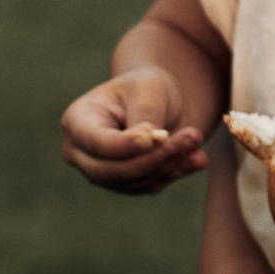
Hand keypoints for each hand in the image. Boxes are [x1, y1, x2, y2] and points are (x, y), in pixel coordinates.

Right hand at [62, 70, 206, 191]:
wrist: (156, 101)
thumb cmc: (144, 89)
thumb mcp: (147, 89)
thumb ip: (145, 114)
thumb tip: (148, 143)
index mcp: (77, 122)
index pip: (95, 142)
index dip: (123, 145)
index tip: (153, 137)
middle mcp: (82, 153)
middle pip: (111, 170)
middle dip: (153, 157)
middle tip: (190, 137)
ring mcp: (102, 172)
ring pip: (134, 181)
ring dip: (170, 163)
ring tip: (196, 138)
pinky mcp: (127, 184)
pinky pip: (150, 185)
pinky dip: (176, 172)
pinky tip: (197, 157)